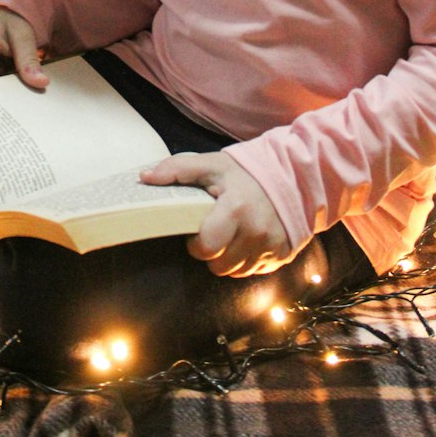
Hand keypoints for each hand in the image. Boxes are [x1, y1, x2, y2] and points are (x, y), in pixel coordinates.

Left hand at [140, 151, 291, 275]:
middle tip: (214, 230)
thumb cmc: (244, 173)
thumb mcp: (210, 164)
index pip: (206, 247)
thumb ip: (176, 169)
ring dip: (228, 258)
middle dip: (212, 252)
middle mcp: (257, 233)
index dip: (197, 242)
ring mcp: (272, 247)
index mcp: (236, 210)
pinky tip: (246, 239)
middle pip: (220, 265)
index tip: (197, 229)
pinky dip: (246, 260)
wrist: (291, 176)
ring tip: (231, 234)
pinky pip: (254, 271)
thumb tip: (144, 178)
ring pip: (236, 272)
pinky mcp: (282, 255)